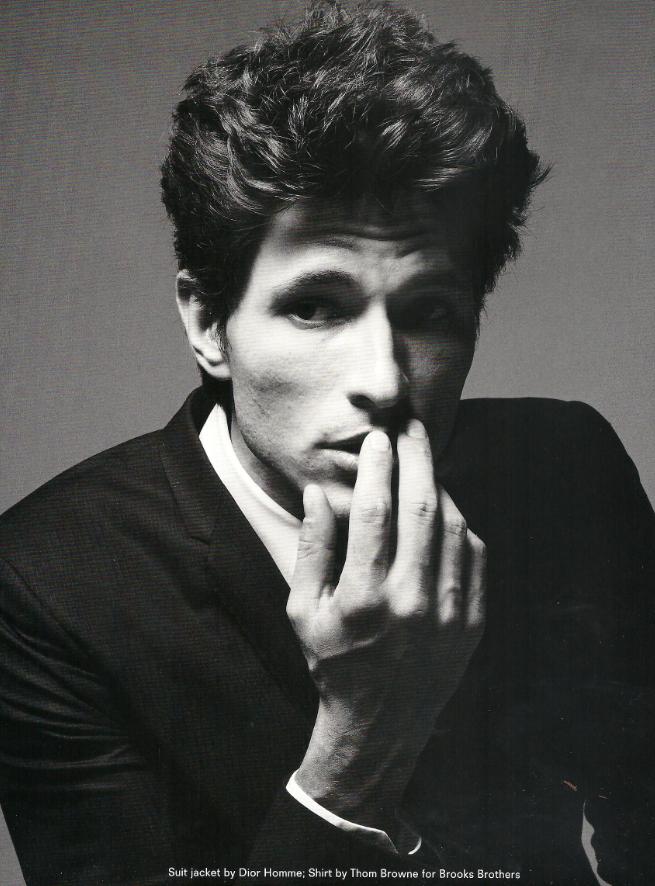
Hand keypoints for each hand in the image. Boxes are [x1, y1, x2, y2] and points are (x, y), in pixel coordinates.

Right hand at [287, 419, 485, 832]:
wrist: (381, 724)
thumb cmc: (333, 662)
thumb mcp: (304, 609)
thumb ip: (313, 548)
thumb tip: (320, 493)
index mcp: (364, 598)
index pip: (376, 512)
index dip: (379, 466)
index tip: (379, 437)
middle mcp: (411, 601)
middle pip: (421, 507)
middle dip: (417, 457)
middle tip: (411, 426)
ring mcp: (450, 612)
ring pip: (453, 526)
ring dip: (439, 485)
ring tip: (424, 462)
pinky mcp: (473, 620)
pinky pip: (474, 554)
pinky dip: (459, 522)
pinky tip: (443, 507)